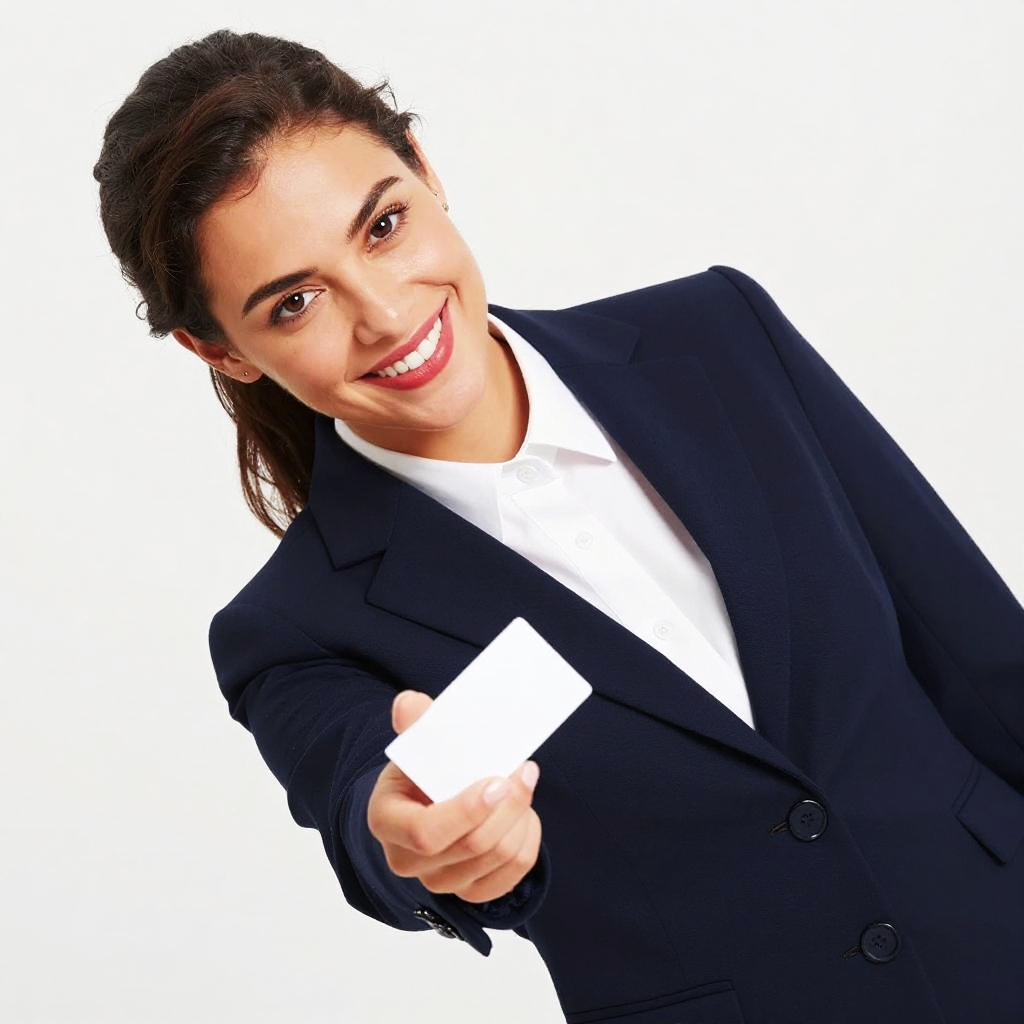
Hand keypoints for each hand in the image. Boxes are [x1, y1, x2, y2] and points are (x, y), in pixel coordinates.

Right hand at [366, 689, 541, 904]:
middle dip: (508, 806)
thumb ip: (417, 723)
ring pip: (499, 858)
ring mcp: (440, 881)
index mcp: (387, 821)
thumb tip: (409, 704)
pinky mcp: (471, 890)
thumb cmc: (423, 768)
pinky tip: (524, 814)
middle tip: (526, 771)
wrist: (428, 797)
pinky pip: (514, 874)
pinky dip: (528, 840)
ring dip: (520, 817)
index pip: (425, 833)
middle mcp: (407, 861)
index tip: (498, 782)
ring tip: (522, 785)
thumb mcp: (417, 744)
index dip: (466, 811)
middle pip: (472, 846)